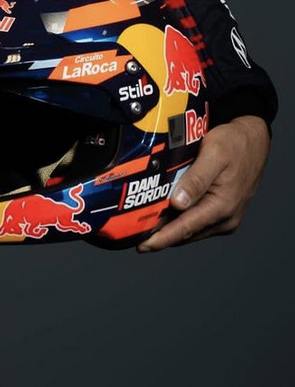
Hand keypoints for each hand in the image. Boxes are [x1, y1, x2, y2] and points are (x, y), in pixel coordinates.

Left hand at [137, 114, 269, 251]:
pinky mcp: (222, 212)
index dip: (162, 238)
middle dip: (160, 235)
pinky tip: (163, 214)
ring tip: (143, 225)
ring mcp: (225, 217)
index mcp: (223, 206)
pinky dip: (179, 220)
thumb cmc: (234, 144)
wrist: (253, 140)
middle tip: (132, 233)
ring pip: (191, 228)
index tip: (143, 246)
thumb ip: (196, 180)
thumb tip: (177, 203)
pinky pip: (197, 221)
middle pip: (186, 232)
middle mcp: (225, 218)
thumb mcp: (214, 154)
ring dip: (169, 228)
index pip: (186, 227)